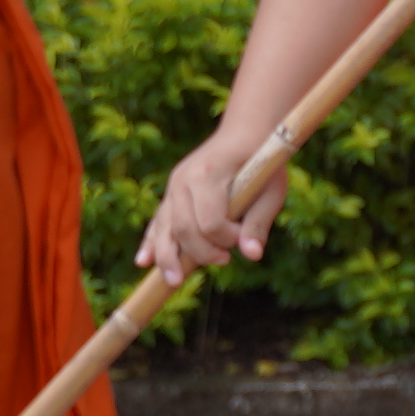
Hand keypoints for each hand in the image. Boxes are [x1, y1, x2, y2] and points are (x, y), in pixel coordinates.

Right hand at [142, 134, 288, 279]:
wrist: (244, 134)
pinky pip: (158, 221)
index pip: (211, 221)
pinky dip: (151, 242)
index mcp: (208, 174)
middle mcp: (183, 180)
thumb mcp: (271, 190)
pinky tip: (144, 262)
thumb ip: (259, 223)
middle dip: (201, 253)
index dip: (227, 238)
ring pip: (165, 228)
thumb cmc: (262, 162)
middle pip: (184, 228)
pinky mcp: (171, 194)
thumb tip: (252, 256)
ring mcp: (173, 187)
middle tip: (225, 261)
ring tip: (173, 281)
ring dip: (168, 257)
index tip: (244, 238)